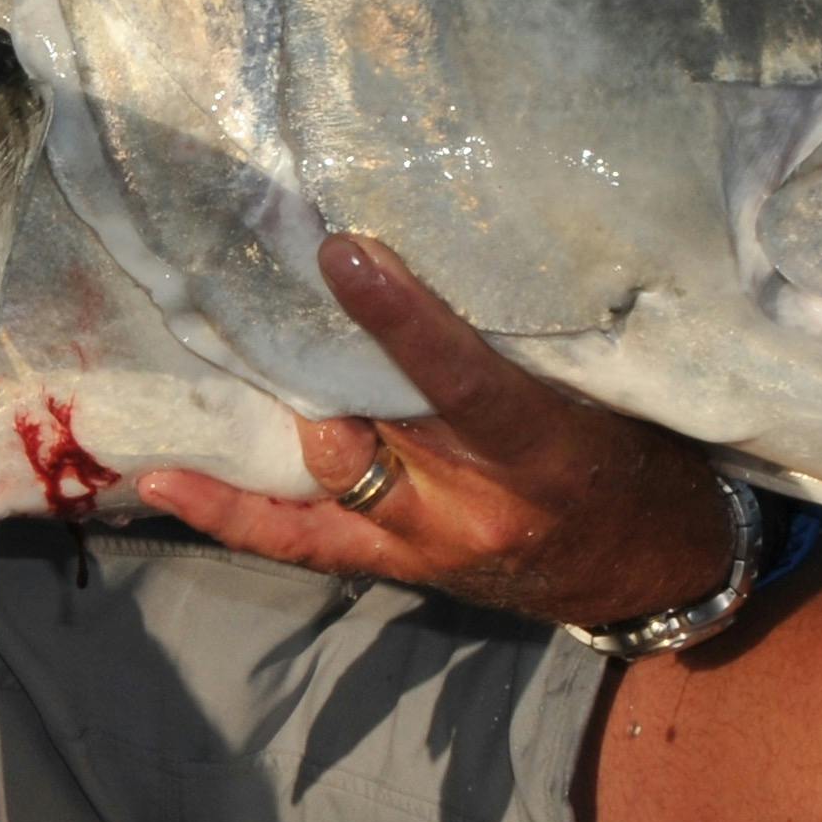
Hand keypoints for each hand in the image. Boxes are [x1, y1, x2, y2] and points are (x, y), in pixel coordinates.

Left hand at [137, 234, 736, 631]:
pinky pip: (301, 543)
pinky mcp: (400, 570)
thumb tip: (426, 251)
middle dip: (311, 363)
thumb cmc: (637, 456)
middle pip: (371, 434)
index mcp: (542, 453)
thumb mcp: (602, 396)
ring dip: (272, 414)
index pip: (465, 382)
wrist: (660, 569)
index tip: (346, 254)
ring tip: (198, 345)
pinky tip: (161, 480)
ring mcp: (430, 547)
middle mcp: (477, 509)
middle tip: (248, 278)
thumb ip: (525, 345)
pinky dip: (230, 512)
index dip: (402, 322)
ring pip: (328, 476)